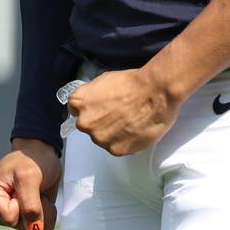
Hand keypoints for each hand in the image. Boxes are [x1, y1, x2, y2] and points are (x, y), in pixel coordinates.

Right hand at [0, 139, 60, 229]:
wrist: (40, 152)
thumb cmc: (30, 158)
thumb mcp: (29, 176)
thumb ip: (30, 204)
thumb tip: (34, 228)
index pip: (9, 218)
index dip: (23, 203)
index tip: (22, 184)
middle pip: (19, 225)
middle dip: (33, 207)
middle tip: (32, 186)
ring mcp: (7, 216)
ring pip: (31, 228)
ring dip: (41, 209)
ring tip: (36, 190)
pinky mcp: (21, 219)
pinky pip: (41, 228)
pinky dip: (47, 213)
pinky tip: (41, 198)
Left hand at [67, 68, 181, 156]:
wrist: (154, 93)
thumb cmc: (132, 82)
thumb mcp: (105, 79)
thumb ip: (93, 94)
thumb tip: (95, 102)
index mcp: (80, 102)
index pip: (74, 108)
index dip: (88, 107)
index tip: (98, 106)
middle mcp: (85, 123)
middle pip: (88, 125)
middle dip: (99, 121)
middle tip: (117, 114)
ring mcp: (100, 138)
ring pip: (102, 138)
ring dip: (112, 133)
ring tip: (129, 122)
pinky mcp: (115, 150)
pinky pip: (117, 147)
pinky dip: (124, 141)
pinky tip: (135, 130)